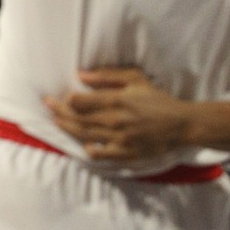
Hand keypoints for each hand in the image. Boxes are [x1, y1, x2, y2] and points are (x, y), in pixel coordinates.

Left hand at [44, 68, 191, 162]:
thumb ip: (108, 76)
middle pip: (79, 117)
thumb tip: (81, 75)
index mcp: (119, 100)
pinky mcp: (125, 153)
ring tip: (55, 121)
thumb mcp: (136, 79)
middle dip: (60, 111)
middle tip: (47, 105)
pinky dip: (86, 148)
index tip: (59, 96)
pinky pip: (98, 153)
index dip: (67, 99)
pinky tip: (81, 142)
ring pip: (84, 134)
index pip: (82, 101)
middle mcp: (116, 120)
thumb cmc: (158, 99)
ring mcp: (119, 138)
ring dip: (67, 127)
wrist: (181, 124)